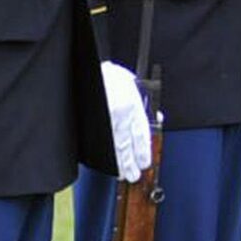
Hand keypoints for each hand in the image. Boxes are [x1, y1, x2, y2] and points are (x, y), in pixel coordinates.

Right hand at [101, 61, 151, 181]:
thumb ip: (144, 103)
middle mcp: (118, 113)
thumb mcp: (134, 84)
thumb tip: (155, 118)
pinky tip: (104, 161)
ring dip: (118, 162)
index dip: (143, 151)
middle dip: (130, 162)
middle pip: (126, 144)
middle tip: (134, 174)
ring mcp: (102, 118)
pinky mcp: (89, 123)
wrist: (85, 66)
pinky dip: (102, 153)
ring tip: (121, 173)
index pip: (141, 134)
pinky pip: (97, 141)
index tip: (145, 162)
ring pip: (112, 145)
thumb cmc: (109, 74)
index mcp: (131, 103)